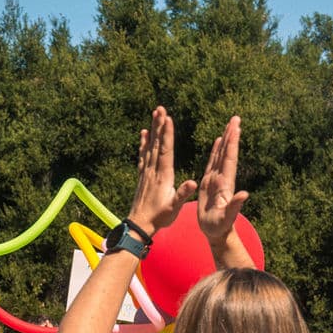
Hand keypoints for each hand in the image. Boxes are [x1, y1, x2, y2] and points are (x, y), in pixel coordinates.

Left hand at [127, 106, 197, 236]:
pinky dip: (143, 143)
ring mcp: (146, 172)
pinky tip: (144, 133)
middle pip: (156, 144)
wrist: (139, 224)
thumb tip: (193, 182)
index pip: (165, 150)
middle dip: (159, 125)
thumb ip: (183, 194)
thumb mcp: (174, 208)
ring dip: (152, 129)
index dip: (167, 134)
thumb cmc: (159, 217)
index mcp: (163, 176)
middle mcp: (153, 171)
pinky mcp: (142, 176)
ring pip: (149, 146)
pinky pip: (143, 155)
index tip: (168, 119)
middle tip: (159, 108)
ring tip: (153, 114)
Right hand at [197, 115, 248, 241]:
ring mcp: (216, 180)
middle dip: (232, 135)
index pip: (229, 160)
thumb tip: (245, 194)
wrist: (215, 232)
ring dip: (226, 139)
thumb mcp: (226, 218)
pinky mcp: (209, 183)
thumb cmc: (219, 227)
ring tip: (230, 124)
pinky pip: (213, 163)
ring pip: (221, 155)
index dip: (232, 144)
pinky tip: (218, 142)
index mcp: (225, 184)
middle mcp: (223, 179)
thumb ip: (236, 206)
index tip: (235, 128)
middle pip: (227, 153)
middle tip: (235, 118)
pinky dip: (216, 151)